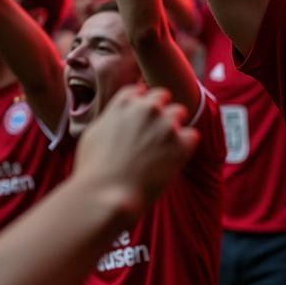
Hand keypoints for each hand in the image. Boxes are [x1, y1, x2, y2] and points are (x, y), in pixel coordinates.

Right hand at [74, 84, 199, 214]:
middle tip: (152, 133)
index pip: (140, 90)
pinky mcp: (181, 143)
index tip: (138, 119)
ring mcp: (167, 124)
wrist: (106, 194)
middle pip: (163, 96)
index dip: (140, 104)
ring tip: (161, 149)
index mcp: (125, 102)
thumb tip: (119, 115)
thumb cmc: (94, 169)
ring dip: (173, 126)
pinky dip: (184, 146)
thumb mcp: (93, 133)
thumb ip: (112, 117)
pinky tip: (171, 160)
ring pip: (179, 113)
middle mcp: (149, 107)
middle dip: (159, 111)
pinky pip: (192, 136)